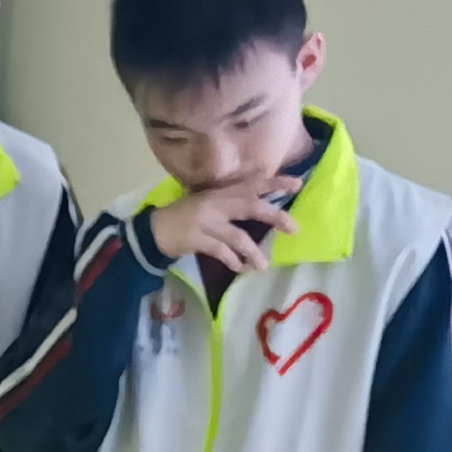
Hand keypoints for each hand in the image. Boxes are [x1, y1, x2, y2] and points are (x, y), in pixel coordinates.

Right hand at [148, 164, 300, 275]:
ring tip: (263, 265)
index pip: (252, 184)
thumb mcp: (208, 202)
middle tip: (294, 229)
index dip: (274, 183)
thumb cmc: (185, 216)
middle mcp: (215, 203)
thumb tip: (261, 204)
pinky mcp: (196, 239)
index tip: (298, 184)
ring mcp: (205, 221)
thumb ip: (231, 202)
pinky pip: (220, 251)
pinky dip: (232, 260)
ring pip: (237, 235)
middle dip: (274, 216)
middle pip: (250, 206)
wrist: (154, 230)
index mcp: (220, 192)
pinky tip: (240, 268)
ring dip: (252, 252)